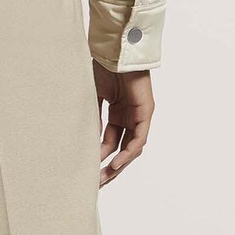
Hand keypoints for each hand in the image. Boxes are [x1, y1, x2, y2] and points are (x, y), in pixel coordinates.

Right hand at [93, 60, 153, 187]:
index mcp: (116, 113)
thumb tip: (89, 141)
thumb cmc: (103, 67)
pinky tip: (116, 162)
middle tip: (97, 183)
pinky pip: (138, 139)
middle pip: (121, 149)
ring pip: (131, 148)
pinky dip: (128, 152)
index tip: (88, 170)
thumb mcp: (94, 97)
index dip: (99, 156)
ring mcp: (138, 116)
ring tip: (104, 177)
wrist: (114, 52)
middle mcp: (129, 117)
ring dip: (118, 164)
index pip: (110, 142)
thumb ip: (94, 118)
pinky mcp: (145, 113)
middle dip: (109, 167)